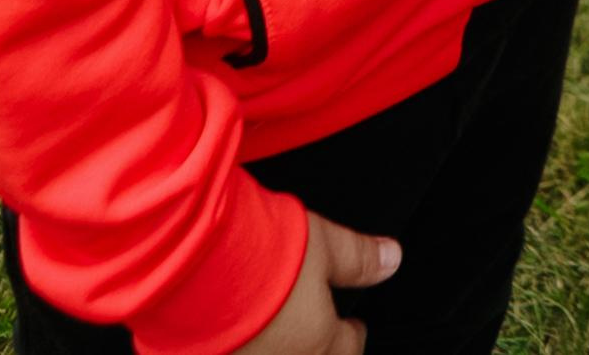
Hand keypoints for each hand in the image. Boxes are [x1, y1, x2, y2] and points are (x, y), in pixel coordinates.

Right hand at [235, 214, 400, 354]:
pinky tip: (235, 330)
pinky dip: (243, 346)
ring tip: (275, 324)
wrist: (197, 269)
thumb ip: (358, 257)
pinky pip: (238, 354)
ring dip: (278, 345)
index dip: (352, 334)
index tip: (353, 326)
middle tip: (315, 331)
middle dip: (315, 346)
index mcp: (319, 345)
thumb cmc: (261, 258)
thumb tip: (391, 258)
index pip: (348, 350)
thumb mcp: (324, 245)